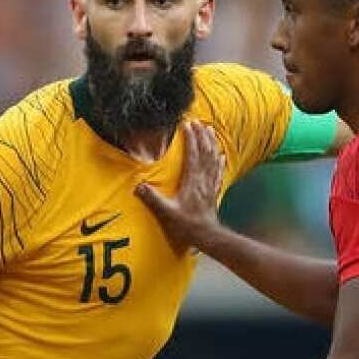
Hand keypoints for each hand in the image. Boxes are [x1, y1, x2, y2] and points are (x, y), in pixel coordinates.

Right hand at [134, 120, 225, 252]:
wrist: (206, 236)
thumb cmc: (187, 225)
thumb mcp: (166, 213)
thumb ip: (152, 198)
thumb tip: (138, 186)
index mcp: (192, 181)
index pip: (193, 155)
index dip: (191, 139)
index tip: (187, 125)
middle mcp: (203, 180)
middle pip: (205, 152)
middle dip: (201, 135)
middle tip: (198, 122)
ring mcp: (210, 184)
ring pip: (213, 159)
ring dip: (211, 143)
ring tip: (210, 130)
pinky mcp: (213, 191)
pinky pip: (218, 171)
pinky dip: (219, 161)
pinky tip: (221, 155)